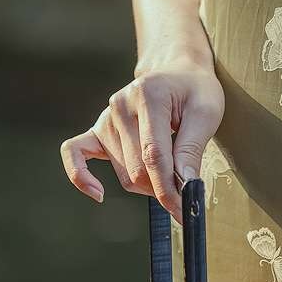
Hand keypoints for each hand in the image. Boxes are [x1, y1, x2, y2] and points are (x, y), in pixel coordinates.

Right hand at [59, 58, 225, 226]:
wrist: (178, 70)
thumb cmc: (194, 90)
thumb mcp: (206, 111)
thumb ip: (192, 148)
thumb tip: (185, 187)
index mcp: (148, 94)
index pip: (154, 154)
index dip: (169, 187)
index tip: (184, 211)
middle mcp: (120, 104)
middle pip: (137, 169)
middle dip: (162, 186)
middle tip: (184, 188)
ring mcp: (107, 117)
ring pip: (124, 173)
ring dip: (146, 184)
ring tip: (168, 169)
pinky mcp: (98, 128)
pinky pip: (75, 153)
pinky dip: (81, 176)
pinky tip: (97, 193)